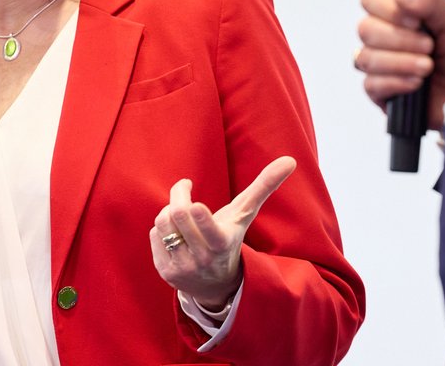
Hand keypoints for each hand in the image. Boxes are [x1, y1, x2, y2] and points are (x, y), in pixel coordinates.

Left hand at [150, 155, 296, 309]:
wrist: (217, 283)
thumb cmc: (232, 237)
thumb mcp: (246, 214)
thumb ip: (265, 186)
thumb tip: (290, 160)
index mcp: (222, 242)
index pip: (204, 225)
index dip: (195, 210)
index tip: (193, 197)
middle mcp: (201, 258)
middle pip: (176, 215)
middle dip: (178, 194)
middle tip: (184, 186)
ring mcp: (181, 267)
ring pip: (163, 224)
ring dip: (169, 210)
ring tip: (181, 212)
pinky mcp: (165, 271)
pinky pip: (154, 236)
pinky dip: (162, 228)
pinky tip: (176, 234)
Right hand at [356, 0, 444, 129]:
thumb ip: (430, 2)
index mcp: (398, 12)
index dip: (387, 9)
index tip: (416, 21)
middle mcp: (383, 36)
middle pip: (365, 29)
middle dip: (400, 40)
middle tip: (429, 47)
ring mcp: (379, 64)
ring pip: (366, 57)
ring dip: (401, 62)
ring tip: (427, 67)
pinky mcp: (379, 92)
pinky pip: (371, 85)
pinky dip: (397, 83)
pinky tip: (417, 84)